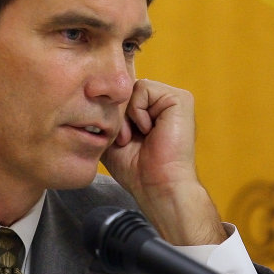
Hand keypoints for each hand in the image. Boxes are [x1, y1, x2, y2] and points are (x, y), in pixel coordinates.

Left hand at [102, 80, 225, 245]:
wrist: (157, 186)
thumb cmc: (135, 169)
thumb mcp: (112, 138)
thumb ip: (106, 116)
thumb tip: (94, 95)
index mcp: (150, 111)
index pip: (120, 97)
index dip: (112, 116)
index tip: (120, 141)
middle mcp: (162, 103)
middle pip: (124, 91)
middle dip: (119, 117)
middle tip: (126, 141)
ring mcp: (172, 99)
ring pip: (132, 88)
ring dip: (127, 116)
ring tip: (136, 137)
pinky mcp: (179, 99)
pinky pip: (143, 88)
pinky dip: (138, 111)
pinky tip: (148, 130)